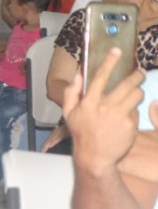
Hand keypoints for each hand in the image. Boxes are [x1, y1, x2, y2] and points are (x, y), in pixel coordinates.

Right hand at [64, 48, 145, 178]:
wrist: (95, 157)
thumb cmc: (81, 134)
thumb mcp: (69, 113)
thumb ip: (71, 92)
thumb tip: (78, 75)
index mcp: (89, 102)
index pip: (101, 76)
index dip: (110, 62)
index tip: (117, 51)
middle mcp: (105, 106)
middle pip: (127, 83)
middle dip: (137, 75)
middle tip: (140, 72)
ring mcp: (119, 116)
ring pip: (136, 95)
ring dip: (137, 91)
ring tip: (135, 93)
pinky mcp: (130, 125)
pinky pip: (136, 111)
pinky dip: (133, 110)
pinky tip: (128, 115)